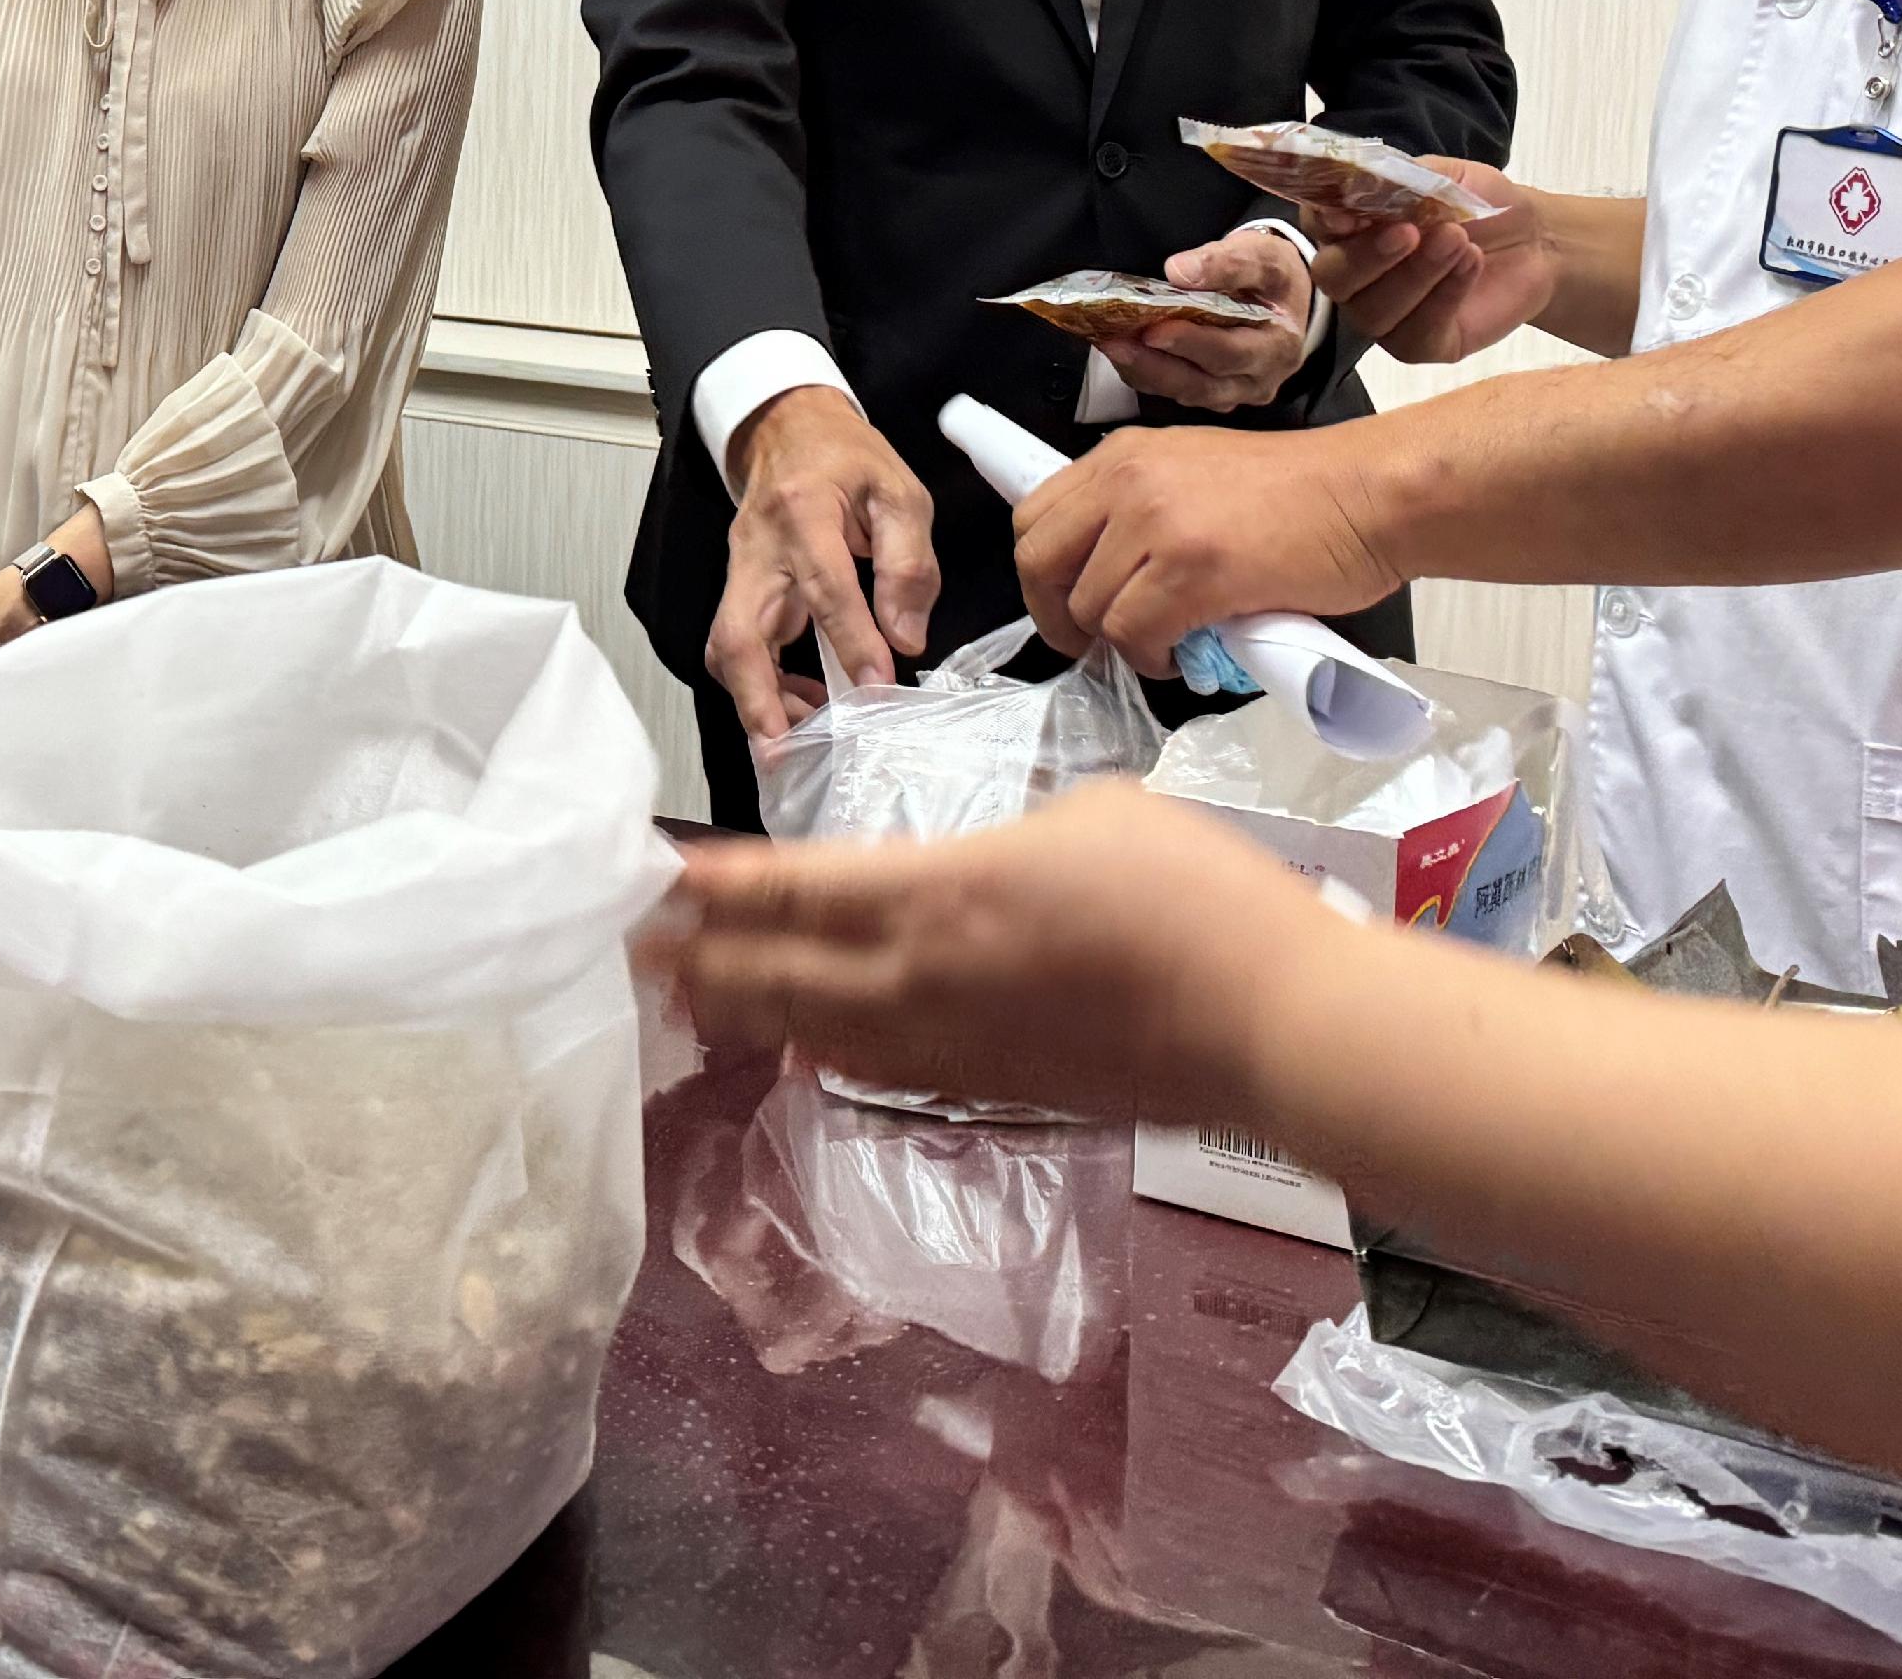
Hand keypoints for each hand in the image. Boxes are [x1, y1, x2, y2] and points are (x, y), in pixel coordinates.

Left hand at [641, 781, 1333, 1125]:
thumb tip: (992, 864)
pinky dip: (826, 1047)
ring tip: (695, 995)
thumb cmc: (1194, 896)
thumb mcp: (1091, 812)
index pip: (789, 891)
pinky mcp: (996, 1090)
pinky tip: (810, 1040)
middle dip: (698, 960)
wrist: (1267, 1022)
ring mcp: (955, 1047)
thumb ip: (1011, 836)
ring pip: (817, 1030)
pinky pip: (881, 1066)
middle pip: (775, 976)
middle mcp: (921, 981)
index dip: (711, 888)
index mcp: (936, 894)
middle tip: (633, 948)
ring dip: (748, 1011)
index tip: (651, 878)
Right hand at [712, 388, 937, 742]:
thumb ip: (908, 564)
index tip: (877, 684)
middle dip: (756, 698)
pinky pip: (739, 645)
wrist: (788, 427)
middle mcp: (759, 548)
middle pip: (738, 632)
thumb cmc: (847, 459)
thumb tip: (905, 637)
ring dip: (756, 700)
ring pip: (729, 647)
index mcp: (804, 512)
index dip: (850, 641)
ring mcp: (740, 571)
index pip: (824, 586)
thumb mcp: (899, 493)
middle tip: (782, 749)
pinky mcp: (739, 589)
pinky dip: (762, 685)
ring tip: (801, 737)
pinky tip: (801, 703)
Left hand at [1014, 422, 1396, 666]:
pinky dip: (1154, 659)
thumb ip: (1141, 511)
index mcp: (1123, 455)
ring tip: (1166, 644)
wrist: (1370, 495)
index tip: (1066, 607)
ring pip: (1090, 609)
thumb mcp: (1195, 476)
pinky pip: (1135, 635)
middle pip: (1039, 563)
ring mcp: (1156, 523)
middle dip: (1058, 617)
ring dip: (1122, 643)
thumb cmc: (1300, 496)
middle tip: (1095, 643)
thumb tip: (1106, 576)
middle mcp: (1128, 480)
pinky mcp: (1191, 570)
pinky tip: (1185, 654)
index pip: (1033, 516)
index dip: (1041, 575)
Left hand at [1097, 225, 1314, 410]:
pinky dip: (1147, 375)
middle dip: (1157, 364)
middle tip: (1118, 343)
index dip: (1192, 343)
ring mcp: (1237, 392)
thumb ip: (1227, 263)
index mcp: (1279, 346)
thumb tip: (1179, 271)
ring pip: (1187, 393)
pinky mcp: (1215, 395)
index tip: (1155, 328)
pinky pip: (1177, 393)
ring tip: (1112, 347)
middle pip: (1205, 383)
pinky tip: (1122, 354)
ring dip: (1146, 372)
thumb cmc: (1272, 277)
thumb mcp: (1262, 256)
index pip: (1233, 351)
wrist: (1282, 297)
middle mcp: (1260, 379)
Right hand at [1306, 158, 1555, 363]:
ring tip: (1459, 241)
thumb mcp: (1445, 176)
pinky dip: (1444, 295)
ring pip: (1373, 311)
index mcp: (1352, 226)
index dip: (1324, 220)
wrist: (1536, 241)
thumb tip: (1360, 183)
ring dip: (1416, 274)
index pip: (1317, 222)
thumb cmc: (1480, 204)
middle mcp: (1356, 274)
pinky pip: (1415, 332)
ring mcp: (1384, 314)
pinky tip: (1471, 264)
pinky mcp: (1419, 343)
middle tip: (1410, 232)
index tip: (1348, 215)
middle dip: (1367, 257)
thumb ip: (1401, 179)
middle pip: (1332, 278)